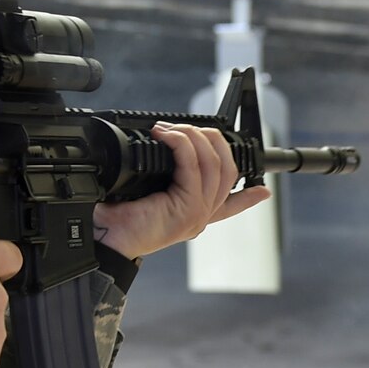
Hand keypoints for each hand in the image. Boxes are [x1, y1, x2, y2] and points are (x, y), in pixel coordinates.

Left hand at [94, 123, 272, 258]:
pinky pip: (193, 167)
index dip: (249, 198)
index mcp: (194, 214)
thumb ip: (159, 179)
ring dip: (194, 136)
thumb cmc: (117, 218)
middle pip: (228, 170)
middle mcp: (201, 216)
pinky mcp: (188, 209)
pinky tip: (167, 137)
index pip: (230, 205)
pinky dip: (182, 145)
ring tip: (172, 129)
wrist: (106, 240)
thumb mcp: (143, 193)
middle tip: (185, 127)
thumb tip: (157, 151)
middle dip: (212, 139)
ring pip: (214, 163)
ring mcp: (198, 213)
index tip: (263, 191)